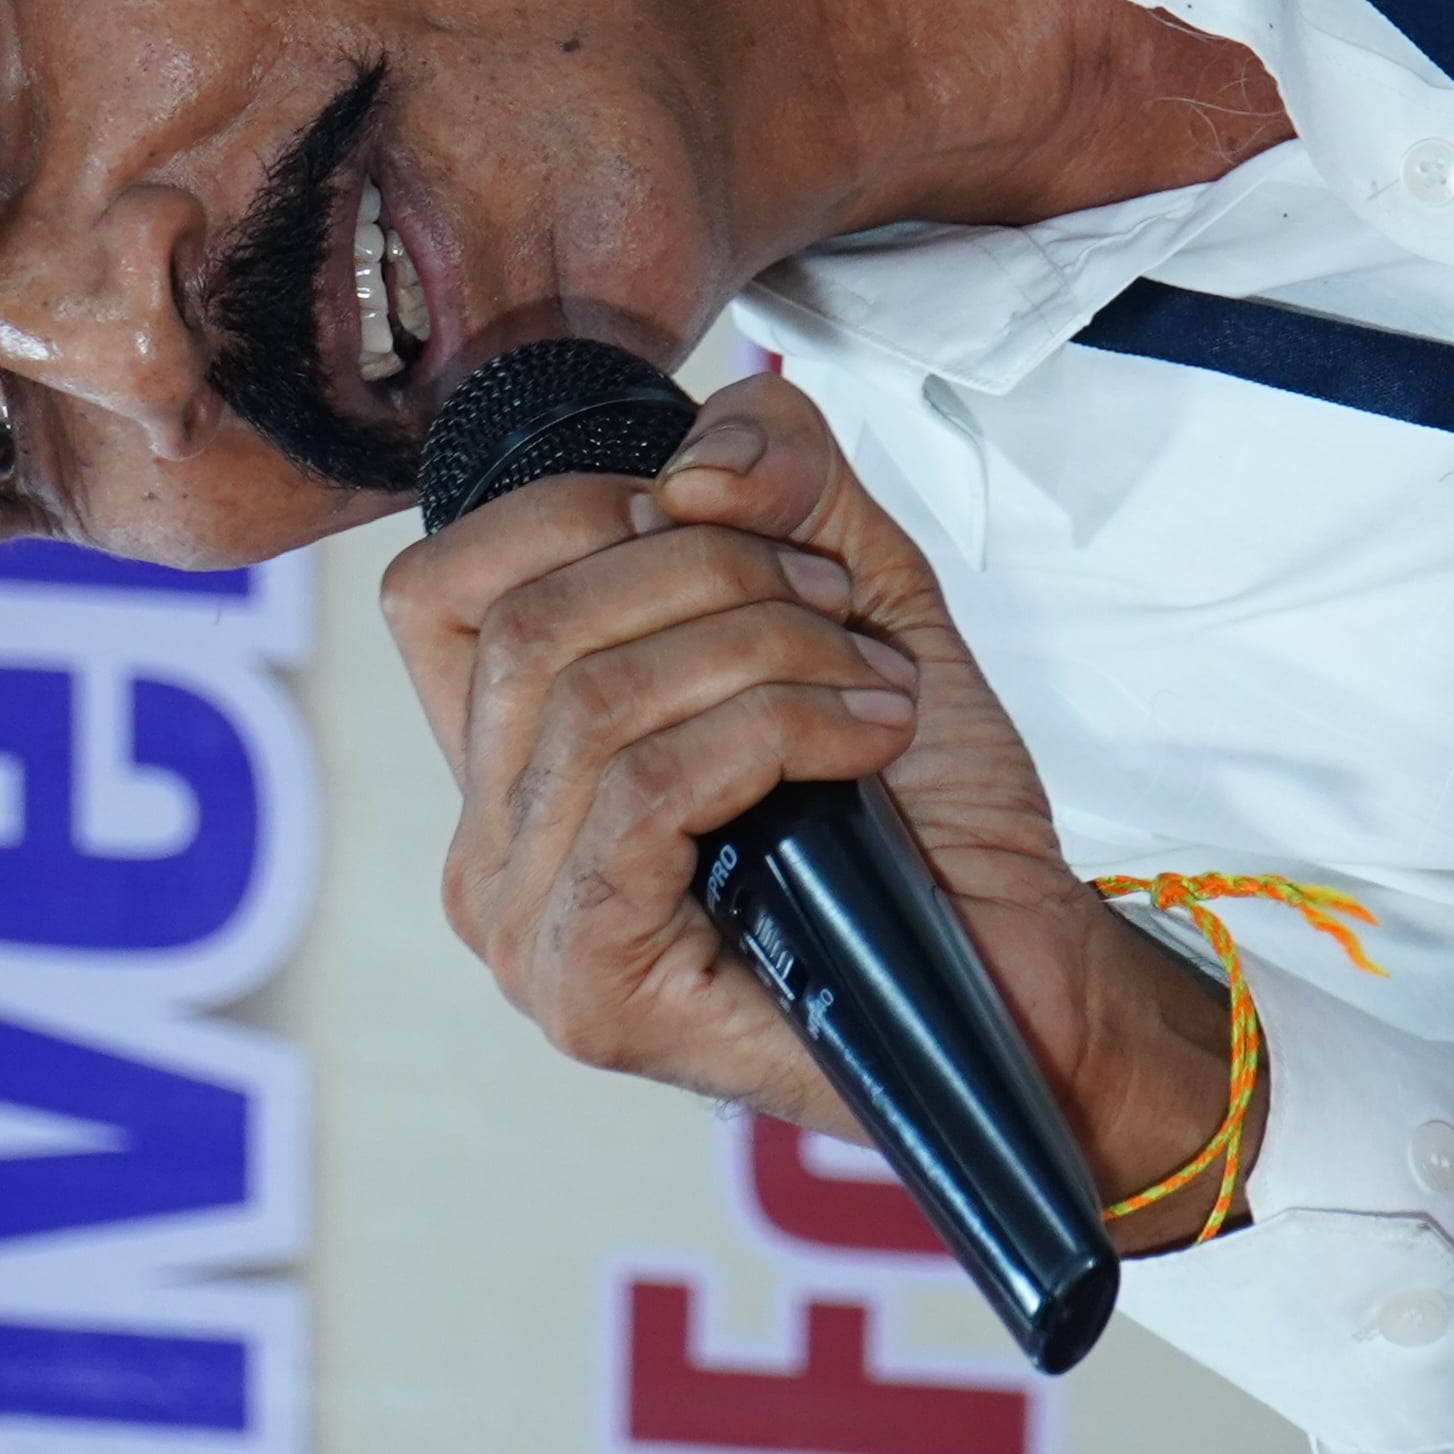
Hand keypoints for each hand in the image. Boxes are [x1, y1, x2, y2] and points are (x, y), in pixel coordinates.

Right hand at [378, 366, 1245, 1224]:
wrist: (1017, 968)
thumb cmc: (927, 813)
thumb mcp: (856, 589)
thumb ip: (781, 477)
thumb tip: (693, 469)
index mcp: (512, 758)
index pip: (437, 588)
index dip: (574, 513)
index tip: (727, 529)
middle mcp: (490, 846)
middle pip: (526, 624)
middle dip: (710, 574)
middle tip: (840, 613)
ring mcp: (524, 927)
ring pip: (593, 702)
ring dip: (765, 654)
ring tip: (874, 687)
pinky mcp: (587, 984)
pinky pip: (645, 791)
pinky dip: (772, 732)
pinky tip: (860, 746)